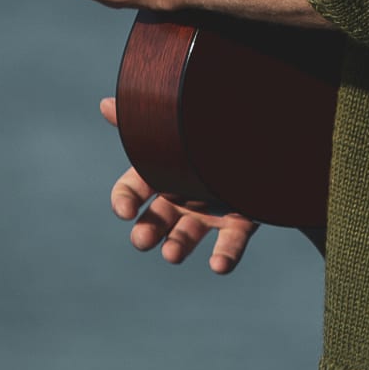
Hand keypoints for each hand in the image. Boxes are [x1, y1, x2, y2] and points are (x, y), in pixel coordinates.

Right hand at [99, 95, 256, 273]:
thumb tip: (105, 104)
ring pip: (187, 236)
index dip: (124, 201)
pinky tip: (218, 265)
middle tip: (143, 240)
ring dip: (177, 247)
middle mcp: (181, 196)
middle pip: (156, 221)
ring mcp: (209, 212)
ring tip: (172, 254)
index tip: (125, 211)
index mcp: (161, 172)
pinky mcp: (239, 222)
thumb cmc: (212, 125)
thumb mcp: (178, 121)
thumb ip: (142, 117)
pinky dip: (224, 258)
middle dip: (147, 232)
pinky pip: (230, 244)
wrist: (263, 130)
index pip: (132, 192)